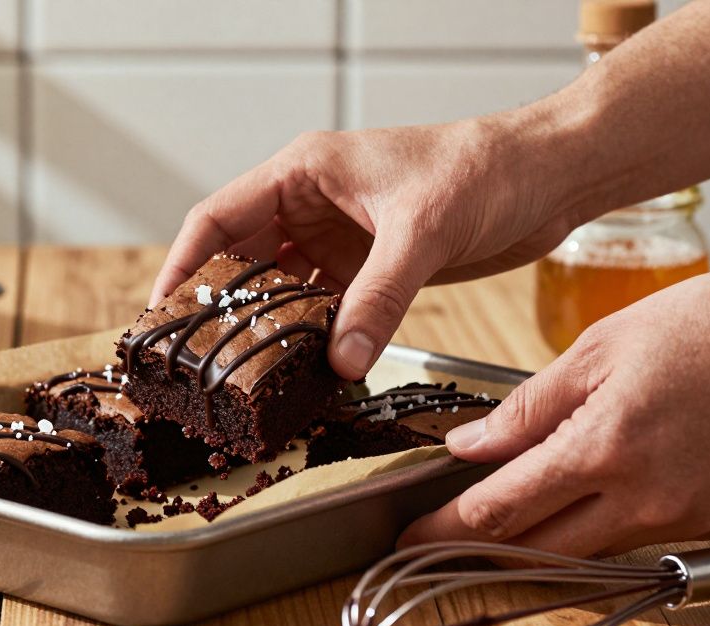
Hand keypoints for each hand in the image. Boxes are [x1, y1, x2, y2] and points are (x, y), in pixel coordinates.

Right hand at [150, 115, 581, 379]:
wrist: (548, 176)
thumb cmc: (486, 167)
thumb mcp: (423, 230)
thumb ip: (379, 297)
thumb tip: (341, 359)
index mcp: (304, 172)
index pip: (218, 218)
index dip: (183, 266)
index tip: (161, 313)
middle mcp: (311, 205)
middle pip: (241, 260)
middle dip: (219, 308)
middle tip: (195, 358)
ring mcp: (338, 239)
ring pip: (281, 290)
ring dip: (267, 330)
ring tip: (244, 374)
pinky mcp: (368, 269)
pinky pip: (323, 309)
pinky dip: (311, 338)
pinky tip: (303, 368)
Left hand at [398, 267, 709, 557]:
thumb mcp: (600, 348)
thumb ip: (528, 408)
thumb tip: (469, 446)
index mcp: (606, 447)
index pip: (500, 511)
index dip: (445, 529)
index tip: (410, 534)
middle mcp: (646, 497)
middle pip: (537, 549)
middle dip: (479, 548)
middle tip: (437, 538)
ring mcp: (685, 518)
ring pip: (585, 551)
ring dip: (535, 540)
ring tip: (498, 515)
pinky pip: (634, 541)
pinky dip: (593, 527)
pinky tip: (574, 500)